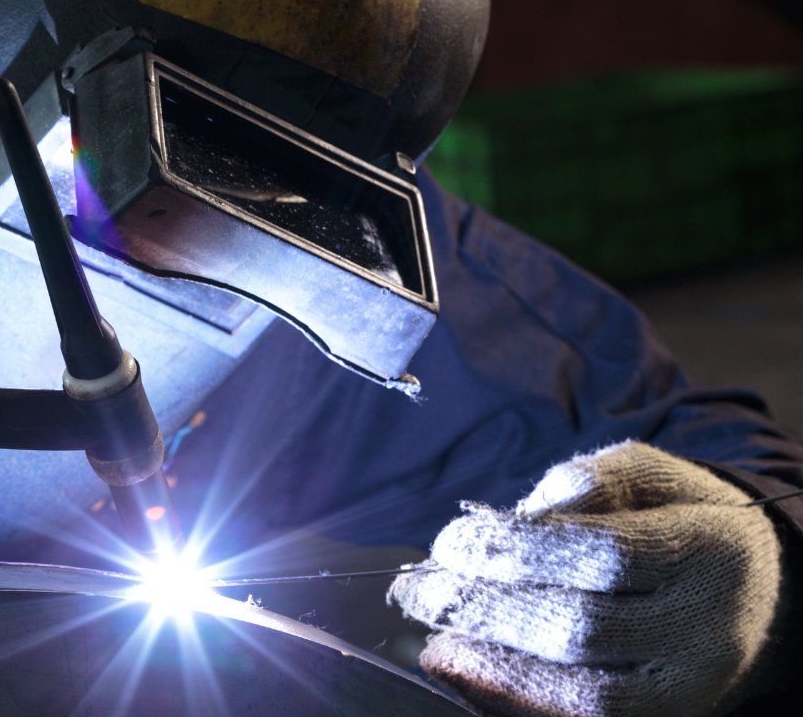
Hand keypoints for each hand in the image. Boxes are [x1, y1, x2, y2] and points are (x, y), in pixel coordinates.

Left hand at [389, 442, 781, 716]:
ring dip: (491, 661)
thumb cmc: (676, 518)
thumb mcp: (647, 476)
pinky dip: (512, 697)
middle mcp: (702, 627)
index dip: (514, 551)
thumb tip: (509, 517)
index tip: (447, 544)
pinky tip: (461, 667)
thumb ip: (582, 482)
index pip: (602, 556)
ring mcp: (685, 686)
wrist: (754, 591)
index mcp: (704, 550)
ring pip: (582, 691)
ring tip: (431, 632)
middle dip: (483, 609)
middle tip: (418, 592)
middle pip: (581, 628)